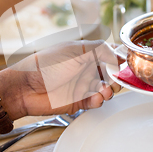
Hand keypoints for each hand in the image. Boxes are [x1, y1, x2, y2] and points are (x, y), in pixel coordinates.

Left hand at [0, 40, 120, 118]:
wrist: (25, 88)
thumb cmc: (45, 65)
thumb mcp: (75, 51)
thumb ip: (100, 50)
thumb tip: (119, 54)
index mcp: (86, 53)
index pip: (109, 53)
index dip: (120, 58)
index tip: (127, 64)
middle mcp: (86, 68)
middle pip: (111, 73)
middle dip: (117, 77)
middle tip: (115, 80)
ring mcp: (82, 85)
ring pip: (106, 89)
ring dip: (108, 90)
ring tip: (103, 91)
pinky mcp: (78, 101)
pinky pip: (95, 101)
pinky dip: (98, 100)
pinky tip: (95, 98)